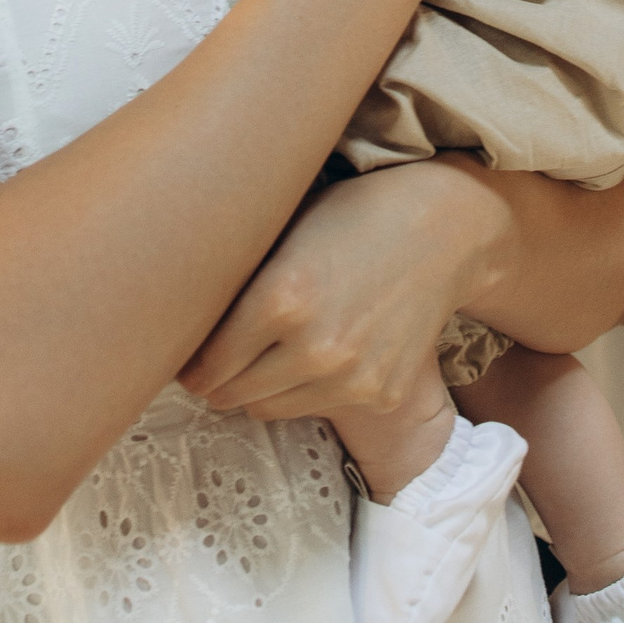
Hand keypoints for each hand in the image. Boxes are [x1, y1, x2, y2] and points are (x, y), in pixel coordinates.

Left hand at [178, 161, 494, 425]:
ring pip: (266, 409)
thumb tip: (179, 316)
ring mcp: (351, 379)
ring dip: (256, 387)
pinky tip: (317, 349)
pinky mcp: (379, 395)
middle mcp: (314, 348)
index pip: (202, 367)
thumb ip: (234, 279)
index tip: (186, 351)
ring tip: (267, 350)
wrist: (444, 226)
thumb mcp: (282, 230)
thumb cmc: (352, 213)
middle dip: (217, 377)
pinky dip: (304, 388)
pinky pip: (314, 408)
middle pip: (228, 396)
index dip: (187, 361)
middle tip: (218, 353)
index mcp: (280, 299)